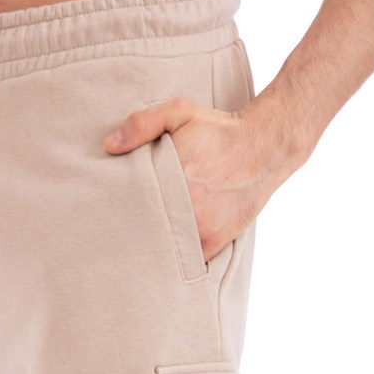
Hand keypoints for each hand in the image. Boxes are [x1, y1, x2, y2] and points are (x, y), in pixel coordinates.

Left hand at [104, 94, 297, 262]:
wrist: (265, 146)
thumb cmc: (219, 129)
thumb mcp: (180, 112)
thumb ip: (143, 123)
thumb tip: (109, 145)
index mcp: (169, 177)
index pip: (130, 202)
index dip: (117, 209)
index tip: (110, 211)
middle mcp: (184, 206)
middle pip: (144, 228)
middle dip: (132, 230)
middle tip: (119, 232)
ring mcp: (200, 227)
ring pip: (164, 248)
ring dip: (154, 247)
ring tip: (141, 245)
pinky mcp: (214, 241)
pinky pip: (188, 261)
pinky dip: (178, 259)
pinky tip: (167, 255)